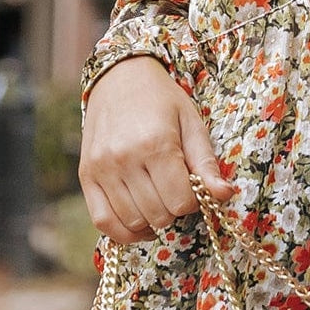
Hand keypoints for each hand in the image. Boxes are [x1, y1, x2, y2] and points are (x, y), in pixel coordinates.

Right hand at [79, 56, 233, 242]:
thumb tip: (224, 195)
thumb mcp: (191, 123)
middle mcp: (124, 159)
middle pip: (158, 214)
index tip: (194, 186)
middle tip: (177, 189)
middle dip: (174, 209)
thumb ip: (206, 162)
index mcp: (156, 144)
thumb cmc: (163, 101)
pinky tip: (140, 223)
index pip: (181, 201)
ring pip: (132, 221)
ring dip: (152, 220)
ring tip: (161, 200)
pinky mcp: (86, 176)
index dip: (194, 200)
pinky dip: (123, 231)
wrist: (120, 78)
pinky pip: (102, 221)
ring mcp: (101, 169)